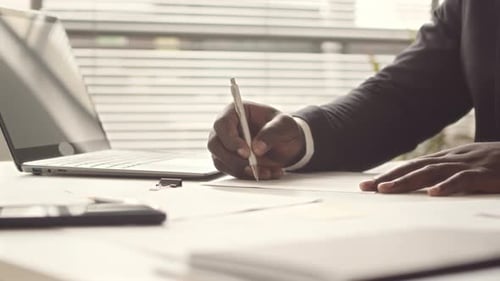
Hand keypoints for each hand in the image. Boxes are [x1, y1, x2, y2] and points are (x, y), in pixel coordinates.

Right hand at [207, 101, 304, 179]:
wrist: (287, 144)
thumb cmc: (283, 128)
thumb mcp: (285, 125)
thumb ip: (272, 132)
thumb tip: (257, 148)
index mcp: (236, 112)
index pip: (222, 124)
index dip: (230, 139)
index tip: (246, 152)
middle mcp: (226, 128)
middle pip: (215, 144)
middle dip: (233, 159)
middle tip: (253, 166)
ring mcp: (225, 145)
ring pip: (221, 161)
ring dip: (242, 170)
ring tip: (267, 171)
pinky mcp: (228, 160)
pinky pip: (230, 171)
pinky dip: (247, 176)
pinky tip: (265, 173)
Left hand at [359, 142, 499, 195]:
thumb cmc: (497, 163)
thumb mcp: (469, 165)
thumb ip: (448, 172)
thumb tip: (427, 184)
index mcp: (448, 157)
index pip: (412, 166)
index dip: (390, 174)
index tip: (369, 184)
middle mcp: (453, 158)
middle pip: (415, 167)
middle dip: (389, 177)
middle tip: (366, 188)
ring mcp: (468, 163)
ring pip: (431, 172)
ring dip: (407, 181)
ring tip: (387, 190)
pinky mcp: (485, 173)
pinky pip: (463, 179)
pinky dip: (447, 186)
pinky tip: (433, 194)